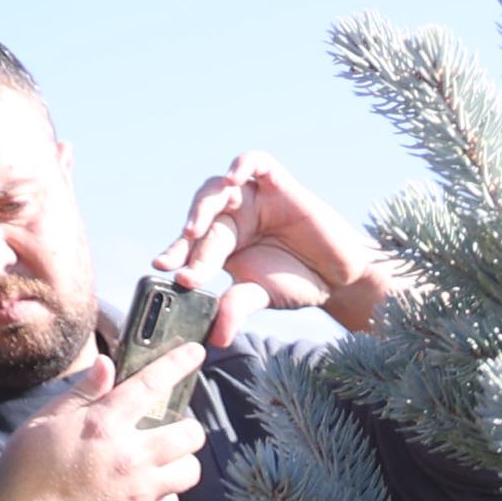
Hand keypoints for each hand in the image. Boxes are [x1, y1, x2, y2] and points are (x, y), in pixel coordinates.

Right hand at [0, 356, 207, 500]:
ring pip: (190, 470)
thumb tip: (106, 366)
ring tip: (164, 460)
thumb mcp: (43, 424)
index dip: (178, 364)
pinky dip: (166, 496)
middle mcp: (130, 455)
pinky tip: (148, 490)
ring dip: (182, 462)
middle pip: (189, 434)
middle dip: (187, 426)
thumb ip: (80, 394)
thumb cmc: (25, 474)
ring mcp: (139, 489)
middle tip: (172, 428)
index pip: (151, 385)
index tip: (196, 352)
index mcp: (103, 425)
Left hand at [163, 150, 388, 340]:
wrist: (339, 276)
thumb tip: (215, 339)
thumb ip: (235, 309)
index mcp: (221, 243)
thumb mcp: (260, 296)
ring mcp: (254, 198)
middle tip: (182, 256)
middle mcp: (233, 217)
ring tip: (197, 229)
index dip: (174, 254)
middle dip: (188, 238)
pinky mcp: (278, 184)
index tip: (162, 268)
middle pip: (200, 217)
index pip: (190, 245)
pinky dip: (241, 164)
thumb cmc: (297, 283)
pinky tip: (233, 180)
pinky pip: (255, 161)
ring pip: (217, 188)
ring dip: (203, 205)